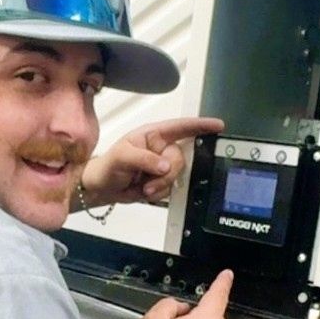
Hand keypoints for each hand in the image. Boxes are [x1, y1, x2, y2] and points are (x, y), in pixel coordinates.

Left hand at [77, 117, 223, 208]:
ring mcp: (162, 166)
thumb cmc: (107, 165)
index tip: (217, 126)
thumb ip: (144, 159)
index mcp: (153, 135)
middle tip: (150, 182)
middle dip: (167, 173)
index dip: (200, 126)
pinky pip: (171, 188)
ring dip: (161, 185)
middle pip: (180, 158)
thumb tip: (164, 165)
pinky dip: (159, 192)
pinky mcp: (161, 181)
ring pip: (176, 176)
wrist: (102, 188)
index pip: (180, 127)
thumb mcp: (122, 157)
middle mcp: (160, 148)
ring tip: (144, 187)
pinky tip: (146, 190)